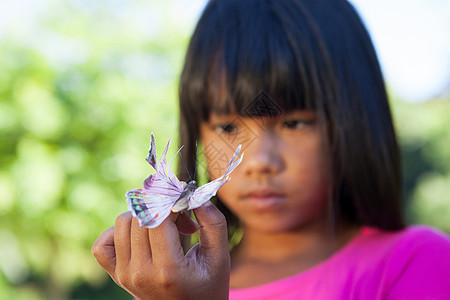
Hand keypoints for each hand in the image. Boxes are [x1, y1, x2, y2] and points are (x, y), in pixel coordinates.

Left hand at [91, 201, 229, 299]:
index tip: (185, 198)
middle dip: (163, 208)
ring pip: (122, 223)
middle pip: (141, 217)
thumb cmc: (208, 285)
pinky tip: (141, 236)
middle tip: (183, 221)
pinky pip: (103, 243)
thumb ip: (213, 223)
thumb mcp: (219, 257)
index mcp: (168, 270)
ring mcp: (125, 275)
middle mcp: (141, 273)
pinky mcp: (116, 275)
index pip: (158, 218)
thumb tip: (193, 194)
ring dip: (145, 216)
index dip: (171, 200)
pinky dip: (118, 232)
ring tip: (166, 228)